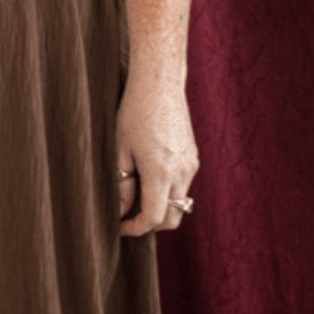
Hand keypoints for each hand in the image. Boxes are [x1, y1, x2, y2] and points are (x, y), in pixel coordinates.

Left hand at [115, 75, 198, 234]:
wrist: (160, 84)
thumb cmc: (134, 113)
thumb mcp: (120, 150)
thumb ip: (122, 185)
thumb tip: (121, 210)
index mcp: (161, 173)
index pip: (154, 218)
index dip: (135, 229)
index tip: (119, 227)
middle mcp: (182, 173)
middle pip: (173, 219)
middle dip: (151, 224)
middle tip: (128, 217)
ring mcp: (191, 165)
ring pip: (180, 202)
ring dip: (160, 206)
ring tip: (136, 193)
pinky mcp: (194, 157)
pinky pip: (183, 185)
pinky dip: (168, 191)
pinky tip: (149, 175)